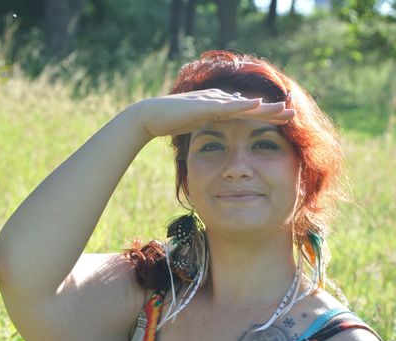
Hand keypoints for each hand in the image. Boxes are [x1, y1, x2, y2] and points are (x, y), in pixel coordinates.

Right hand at [127, 89, 294, 138]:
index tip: (283, 121)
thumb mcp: (196, 126)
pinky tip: (258, 104)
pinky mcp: (204, 105)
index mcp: (219, 107)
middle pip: (251, 107)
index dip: (265, 116)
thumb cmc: (171, 121)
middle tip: (294, 114)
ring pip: (244, 105)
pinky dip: (244, 106)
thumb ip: (209, 127)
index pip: (246, 112)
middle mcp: (219, 100)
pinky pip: (228, 106)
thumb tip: (219, 136)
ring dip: (265, 107)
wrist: (151, 116)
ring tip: (285, 109)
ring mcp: (212, 101)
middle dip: (272, 111)